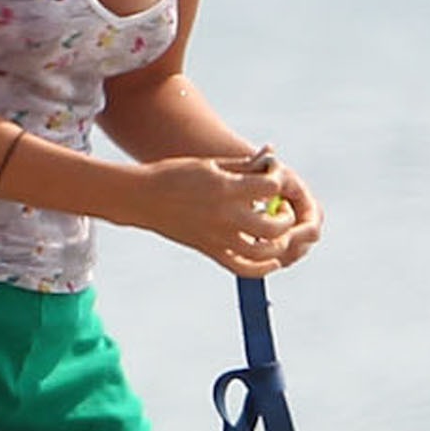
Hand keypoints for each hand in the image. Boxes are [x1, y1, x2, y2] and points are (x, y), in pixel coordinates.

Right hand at [138, 148, 316, 275]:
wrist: (142, 197)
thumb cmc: (175, 174)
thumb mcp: (211, 164)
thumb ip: (244, 166)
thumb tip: (271, 161)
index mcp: (227, 189)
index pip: (271, 187)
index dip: (279, 179)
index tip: (275, 176)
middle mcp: (225, 217)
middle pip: (274, 227)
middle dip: (287, 218)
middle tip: (283, 209)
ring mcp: (218, 238)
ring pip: (264, 252)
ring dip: (279, 243)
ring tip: (277, 231)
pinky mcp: (210, 251)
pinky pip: (243, 268)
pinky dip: (263, 268)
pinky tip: (272, 259)